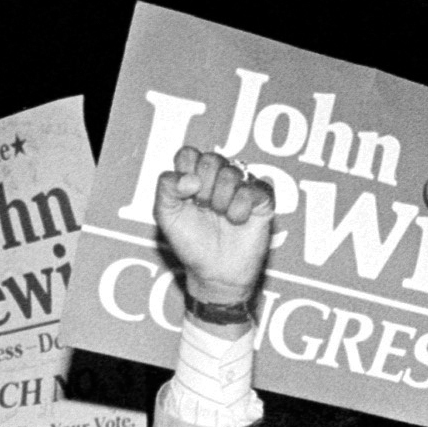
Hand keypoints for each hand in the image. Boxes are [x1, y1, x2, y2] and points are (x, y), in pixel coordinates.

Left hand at [154, 148, 272, 308]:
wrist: (213, 273)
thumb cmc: (191, 243)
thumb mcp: (166, 216)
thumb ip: (166, 187)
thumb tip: (191, 178)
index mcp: (194, 176)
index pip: (189, 153)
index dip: (186, 171)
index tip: (186, 194)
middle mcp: (218, 177)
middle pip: (211, 159)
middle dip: (203, 188)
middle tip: (204, 208)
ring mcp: (242, 186)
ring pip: (232, 173)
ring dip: (221, 200)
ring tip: (221, 217)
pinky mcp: (262, 199)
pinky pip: (254, 188)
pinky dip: (241, 207)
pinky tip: (237, 220)